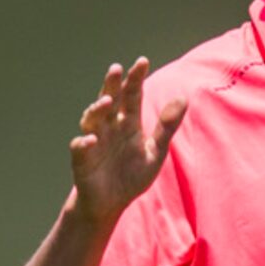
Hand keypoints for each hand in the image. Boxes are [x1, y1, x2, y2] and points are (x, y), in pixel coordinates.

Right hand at [69, 58, 187, 223]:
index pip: (132, 95)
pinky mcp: (82, 160)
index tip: (142, 61)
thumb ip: (166, 126)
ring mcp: (94, 141)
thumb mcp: (155, 152)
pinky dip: (84, 143)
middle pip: (110, 100)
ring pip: (92, 119)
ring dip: (97, 109)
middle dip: (112, 85)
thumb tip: (184, 97)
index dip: (136, 79)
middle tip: (116, 69)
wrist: (111, 204)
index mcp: (128, 123)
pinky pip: (80, 148)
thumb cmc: (132, 175)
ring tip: (107, 101)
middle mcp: (109, 127)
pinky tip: (91, 139)